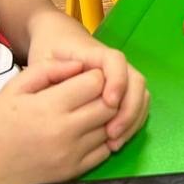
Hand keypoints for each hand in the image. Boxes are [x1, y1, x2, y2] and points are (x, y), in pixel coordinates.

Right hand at [0, 61, 121, 183]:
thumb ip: (48, 70)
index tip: (85, 78)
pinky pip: (105, 150)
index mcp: (49, 106)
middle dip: (105, 94)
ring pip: (110, 127)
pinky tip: (87, 132)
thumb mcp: (14, 88)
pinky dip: (103, 138)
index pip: (96, 83)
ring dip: (105, 117)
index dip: (94, 75)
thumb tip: (80, 65)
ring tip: (88, 112)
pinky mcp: (75, 172)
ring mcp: (72, 154)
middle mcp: (65, 131)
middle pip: (109, 104)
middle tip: (91, 94)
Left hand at [27, 11, 149, 150]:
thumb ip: (50, 72)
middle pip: (136, 81)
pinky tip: (116, 140)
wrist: (58, 40)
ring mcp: (122, 77)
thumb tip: (70, 89)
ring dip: (133, 120)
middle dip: (129, 110)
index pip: (115, 61)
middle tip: (112, 135)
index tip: (109, 103)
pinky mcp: (123, 90)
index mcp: (95, 53)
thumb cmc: (48, 51)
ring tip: (114, 143)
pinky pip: (137, 105)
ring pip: (141, 95)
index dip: (117, 81)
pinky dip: (132, 123)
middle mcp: (114, 64)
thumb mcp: (42, 59)